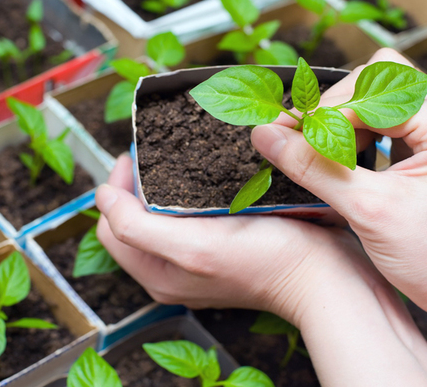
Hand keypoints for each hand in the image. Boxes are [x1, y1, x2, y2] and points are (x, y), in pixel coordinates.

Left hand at [95, 155, 426, 384]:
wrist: (325, 277)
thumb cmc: (267, 262)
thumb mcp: (193, 248)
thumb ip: (136, 227)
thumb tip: (101, 197)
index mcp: (156, 272)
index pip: (111, 224)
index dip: (117, 186)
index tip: (136, 155)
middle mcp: (173, 268)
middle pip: (134, 218)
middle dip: (138, 181)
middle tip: (157, 150)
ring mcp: (199, 258)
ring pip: (163, 213)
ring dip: (164, 182)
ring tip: (179, 156)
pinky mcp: (223, 246)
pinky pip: (191, 214)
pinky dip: (190, 190)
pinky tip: (208, 172)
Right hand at [251, 48, 426, 349]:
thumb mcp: (367, 211)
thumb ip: (314, 168)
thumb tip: (266, 135)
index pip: (370, 92)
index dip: (324, 113)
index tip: (288, 136)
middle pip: (374, 81)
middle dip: (333, 110)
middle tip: (304, 143)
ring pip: (375, 96)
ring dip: (342, 120)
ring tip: (325, 155)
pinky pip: (382, 117)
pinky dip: (354, 132)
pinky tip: (344, 159)